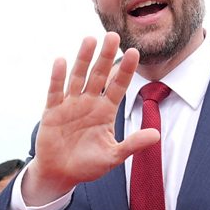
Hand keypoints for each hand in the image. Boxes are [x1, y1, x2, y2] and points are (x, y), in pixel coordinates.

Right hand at [21, 33, 153, 205]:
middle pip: (99, 75)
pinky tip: (61, 61)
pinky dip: (57, 77)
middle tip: (113, 35)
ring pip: (78, 77)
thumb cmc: (88, 165)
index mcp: (105, 111)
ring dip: (83, 59)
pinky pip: (55, 91)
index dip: (125, 70)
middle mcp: (89, 103)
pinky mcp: (52, 111)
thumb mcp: (113, 156)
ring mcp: (70, 105)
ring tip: (90, 39)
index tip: (135, 52)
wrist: (60, 174)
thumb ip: (133, 144)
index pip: (118, 86)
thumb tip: (156, 135)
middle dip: (106, 56)